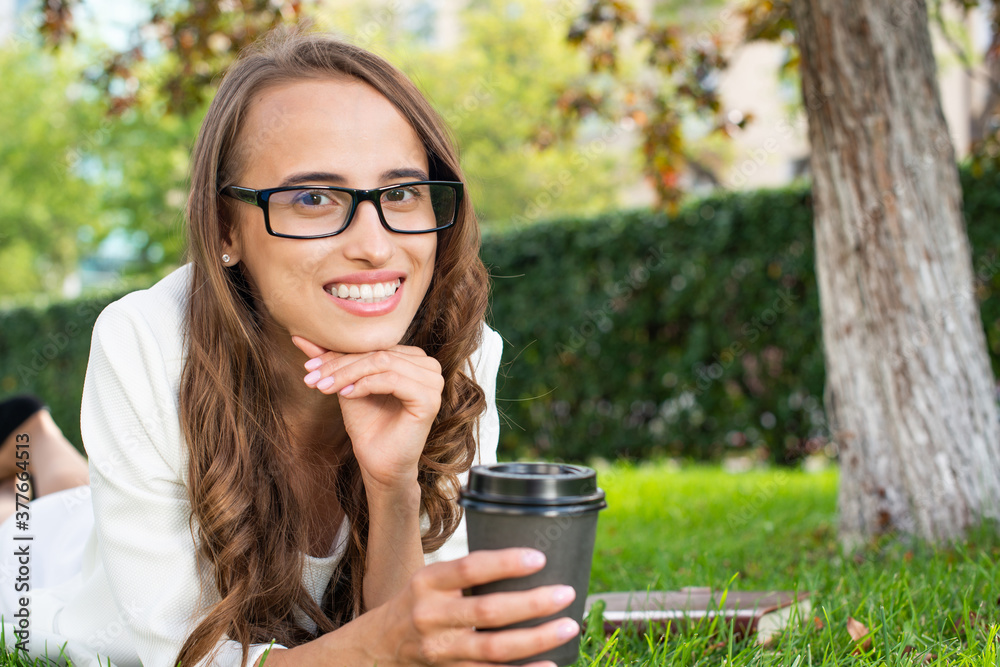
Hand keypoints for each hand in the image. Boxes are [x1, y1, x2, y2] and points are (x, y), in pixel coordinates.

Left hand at [291, 336, 443, 492]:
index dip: (339, 353)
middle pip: (377, 353)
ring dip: (348, 374)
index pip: (373, 346)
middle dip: (339, 364)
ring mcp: (433, 382)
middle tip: (311, 377)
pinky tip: (347, 395)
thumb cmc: (368, 425)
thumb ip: (331, 360)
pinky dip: (366, 385)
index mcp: (414, 358)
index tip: (308, 366)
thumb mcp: (346, 384)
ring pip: (383, 363)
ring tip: (325, 387)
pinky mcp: (430, 399)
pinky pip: (393, 380)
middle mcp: (428, 366)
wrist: (379, 463)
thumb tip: (298, 336)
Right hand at [375, 548, 579, 665]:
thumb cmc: (417, 604)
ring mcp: (441, 650)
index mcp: (429, 582)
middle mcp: (432, 616)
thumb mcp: (430, 580)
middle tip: (566, 594)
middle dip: (532, 603)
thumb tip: (527, 560)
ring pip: (494, 648)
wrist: (377, 647)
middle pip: (488, 611)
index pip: (470, 568)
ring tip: (568, 627)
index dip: (506, 563)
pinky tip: (550, 665)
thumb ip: (466, 574)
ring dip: (536, 639)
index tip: (540, 558)